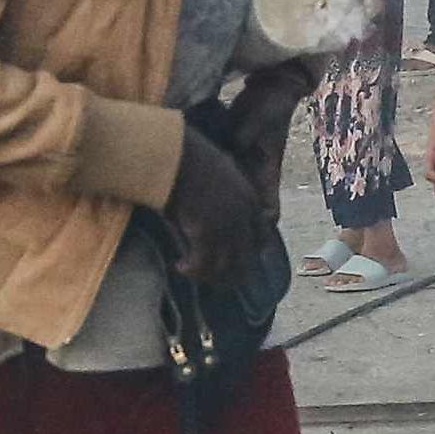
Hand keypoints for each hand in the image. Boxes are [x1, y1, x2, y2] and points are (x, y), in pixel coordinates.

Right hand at [163, 126, 278, 283]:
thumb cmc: (188, 157)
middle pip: (246, 258)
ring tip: (191, 273)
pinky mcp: (205, 233)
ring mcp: (225, 225)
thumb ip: (226, 192)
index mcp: (249, 198)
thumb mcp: (218, 171)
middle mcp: (242, 215)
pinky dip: (191, 269)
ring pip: (224, 266)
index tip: (239, 260)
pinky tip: (179, 266)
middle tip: (214, 278)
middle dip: (231, 273)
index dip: (252, 251)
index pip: (262, 236)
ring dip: (208, 275)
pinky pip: (202, 264)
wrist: (172, 154)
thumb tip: (219, 211)